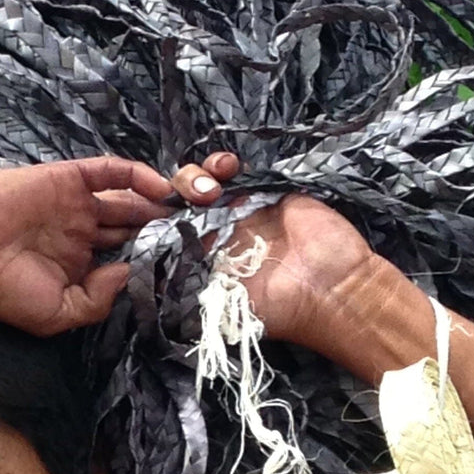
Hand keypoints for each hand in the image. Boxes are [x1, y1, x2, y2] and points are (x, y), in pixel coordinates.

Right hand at [0, 156, 192, 335]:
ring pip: (131, 199)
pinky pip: (110, 173)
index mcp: (81, 266)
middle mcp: (83, 233)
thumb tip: (131, 275)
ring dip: (163, 202)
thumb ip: (98, 299)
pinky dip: (138, 176)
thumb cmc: (0, 289)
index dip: (160, 257)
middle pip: (137, 226)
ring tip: (197, 207)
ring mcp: (77, 204)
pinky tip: (162, 187)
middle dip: (170, 228)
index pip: (129, 257)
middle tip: (207, 229)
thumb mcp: (56, 314)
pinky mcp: (68, 178)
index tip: (193, 260)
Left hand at [172, 161, 378, 351]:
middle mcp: (213, 235)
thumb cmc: (277, 307)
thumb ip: (184, 295)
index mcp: (199, 263)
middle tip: (190, 205)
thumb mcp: (220, 310)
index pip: (165, 236)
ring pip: (198, 182)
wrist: (329, 287)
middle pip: (176, 205)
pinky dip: (222, 163)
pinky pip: (233, 170)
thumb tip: (143, 286)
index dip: (154, 223)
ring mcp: (237, 210)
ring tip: (208, 189)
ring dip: (193, 178)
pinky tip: (226, 167)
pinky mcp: (261, 190)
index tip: (152, 218)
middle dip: (172, 198)